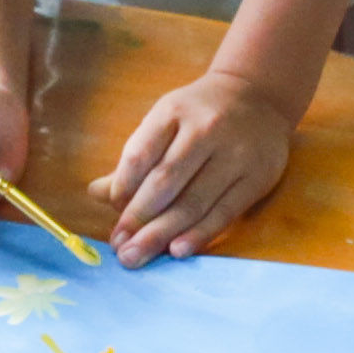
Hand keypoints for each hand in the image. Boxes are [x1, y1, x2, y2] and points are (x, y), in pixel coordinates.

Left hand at [105, 70, 296, 263]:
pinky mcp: (257, 178)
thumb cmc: (199, 115)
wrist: (258, 96)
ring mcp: (235, 154)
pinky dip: (198, 234)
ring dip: (161, 233)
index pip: (140, 154)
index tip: (112, 216)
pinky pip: (223, 213)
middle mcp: (205, 130)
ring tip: (138, 256)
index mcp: (173, 112)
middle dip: (137, 219)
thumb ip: (135, 158)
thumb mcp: (165, 122)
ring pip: (193, 201)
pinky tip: (176, 250)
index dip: (122, 189)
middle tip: (119, 248)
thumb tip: (95, 193)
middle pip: (165, 182)